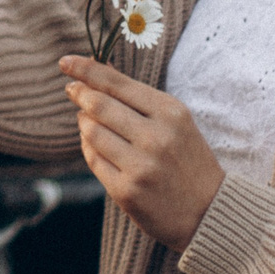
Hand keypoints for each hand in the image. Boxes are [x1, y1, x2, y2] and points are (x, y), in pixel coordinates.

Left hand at [60, 57, 223, 252]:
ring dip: (84, 122)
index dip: (86, 70)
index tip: (65, 62)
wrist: (209, 212)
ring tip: (88, 120)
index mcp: (171, 113)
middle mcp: (156, 138)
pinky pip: (93, 159)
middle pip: (98, 105)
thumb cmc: (187, 160)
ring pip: (91, 132)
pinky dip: (89, 147)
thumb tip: (96, 73)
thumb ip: (138, 98)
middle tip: (72, 90)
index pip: (117, 83)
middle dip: (79, 93)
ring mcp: (140, 166)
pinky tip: (95, 144)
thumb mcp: (176, 122)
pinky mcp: (126, 191)